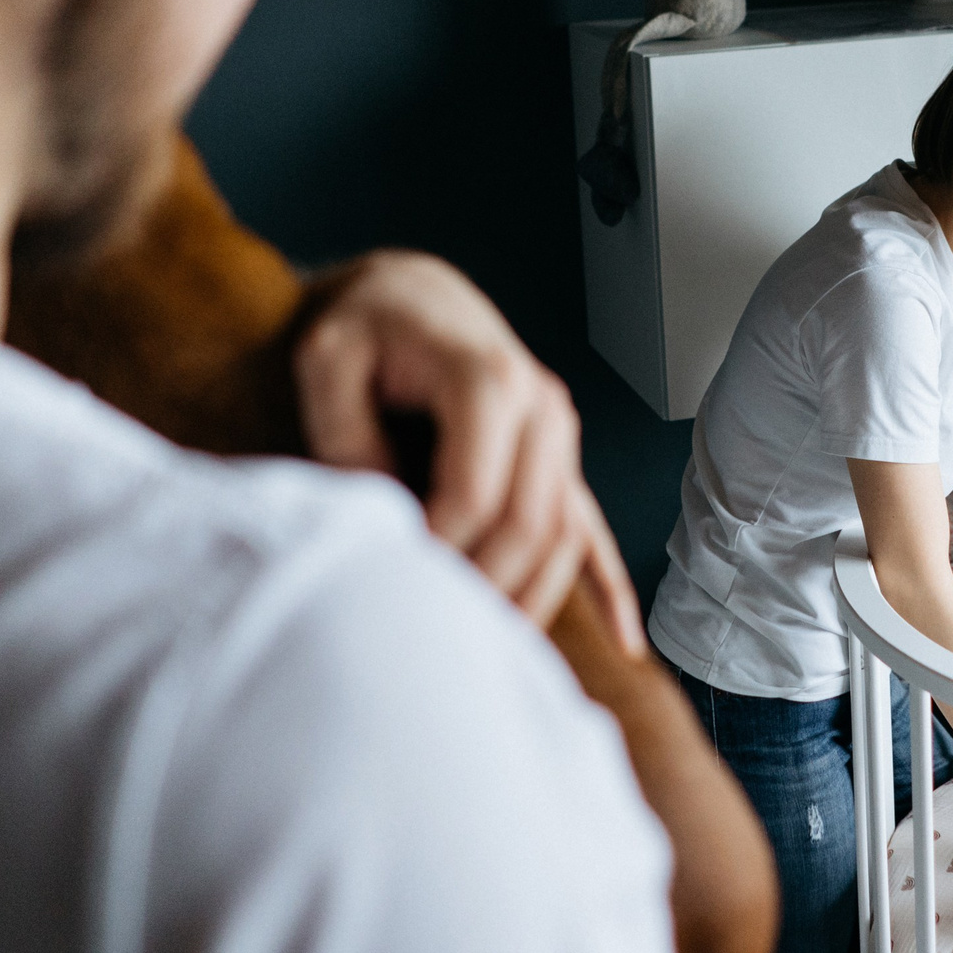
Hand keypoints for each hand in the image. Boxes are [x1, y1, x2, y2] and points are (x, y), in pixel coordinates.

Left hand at [295, 250, 630, 636]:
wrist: (407, 295)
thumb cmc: (363, 327)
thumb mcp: (328, 360)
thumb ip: (346, 437)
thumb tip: (387, 521)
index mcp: (487, 379)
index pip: (476, 494)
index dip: (438, 550)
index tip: (396, 583)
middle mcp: (541, 405)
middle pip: (531, 523)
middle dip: (487, 587)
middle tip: (438, 632)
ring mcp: (558, 434)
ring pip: (565, 535)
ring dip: (534, 599)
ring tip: (495, 656)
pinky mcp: (559, 458)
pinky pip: (590, 528)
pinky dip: (610, 587)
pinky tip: (624, 643)